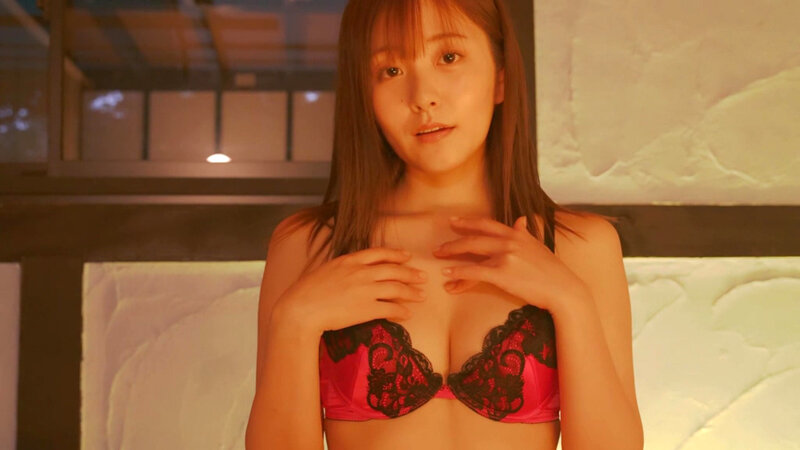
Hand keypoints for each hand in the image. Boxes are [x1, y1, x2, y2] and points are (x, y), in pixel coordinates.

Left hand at [432, 215, 588, 312]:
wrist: (564, 289)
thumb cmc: (552, 272)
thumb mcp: (538, 246)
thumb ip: (525, 233)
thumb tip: (521, 219)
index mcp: (517, 234)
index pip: (487, 224)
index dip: (468, 222)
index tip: (454, 221)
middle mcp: (510, 241)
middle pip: (475, 237)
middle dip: (454, 241)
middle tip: (439, 246)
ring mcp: (505, 256)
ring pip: (471, 251)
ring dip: (452, 255)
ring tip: (439, 259)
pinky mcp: (502, 273)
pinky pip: (474, 272)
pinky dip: (459, 274)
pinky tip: (449, 276)